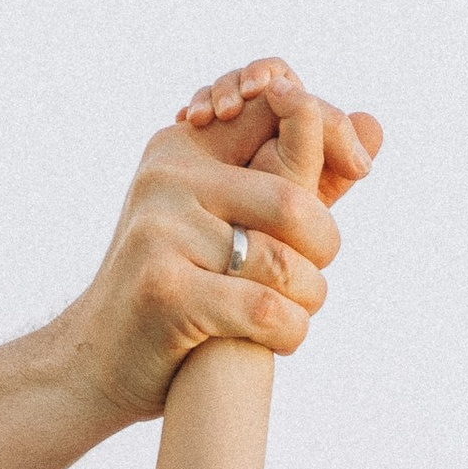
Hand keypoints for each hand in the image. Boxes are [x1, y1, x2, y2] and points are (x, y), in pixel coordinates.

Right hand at [57, 59, 380, 429]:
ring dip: (308, 300)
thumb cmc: (177, 293)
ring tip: (295, 315)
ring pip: (284, 261)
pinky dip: (288, 332)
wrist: (94, 364)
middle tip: (314, 280)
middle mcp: (168, 176)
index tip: (360, 171)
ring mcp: (160, 229)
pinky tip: (280, 340)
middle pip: (293, 201)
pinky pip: (265, 307)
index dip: (331, 131)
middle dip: (324, 247)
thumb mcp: (229, 223)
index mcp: (184, 148)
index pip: (281, 104)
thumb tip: (374, 124)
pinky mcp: (163, 288)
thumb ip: (298, 176)